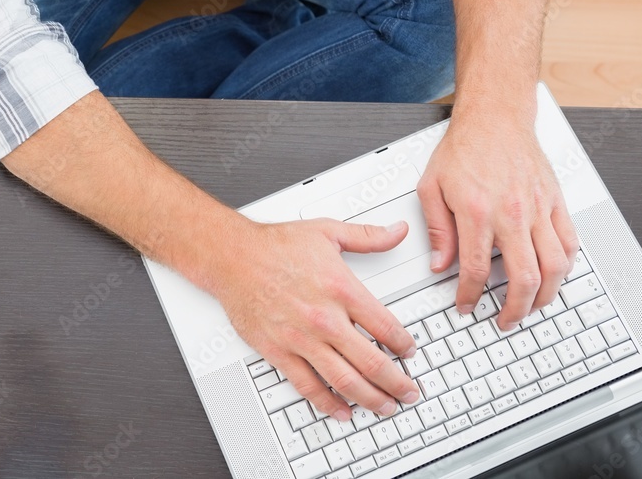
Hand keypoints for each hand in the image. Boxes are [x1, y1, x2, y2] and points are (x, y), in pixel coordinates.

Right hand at [209, 219, 420, 419]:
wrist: (231, 256)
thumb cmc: (273, 245)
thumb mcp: (327, 231)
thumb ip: (368, 236)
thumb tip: (397, 232)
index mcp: (342, 289)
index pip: (387, 328)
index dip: (405, 346)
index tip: (410, 352)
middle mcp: (325, 318)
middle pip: (373, 363)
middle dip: (398, 383)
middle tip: (409, 391)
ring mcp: (301, 339)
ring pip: (346, 381)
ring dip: (372, 399)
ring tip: (386, 406)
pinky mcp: (279, 352)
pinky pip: (308, 386)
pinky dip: (329, 404)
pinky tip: (342, 411)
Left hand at [417, 116, 578, 330]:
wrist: (494, 118)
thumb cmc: (463, 148)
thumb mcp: (431, 186)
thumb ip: (437, 229)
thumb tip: (439, 263)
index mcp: (476, 212)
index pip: (474, 269)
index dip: (469, 295)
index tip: (466, 305)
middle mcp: (511, 213)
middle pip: (523, 277)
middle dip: (514, 308)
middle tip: (504, 319)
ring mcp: (537, 209)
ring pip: (554, 266)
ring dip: (545, 295)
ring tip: (532, 306)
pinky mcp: (554, 202)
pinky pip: (569, 242)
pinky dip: (565, 266)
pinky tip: (554, 275)